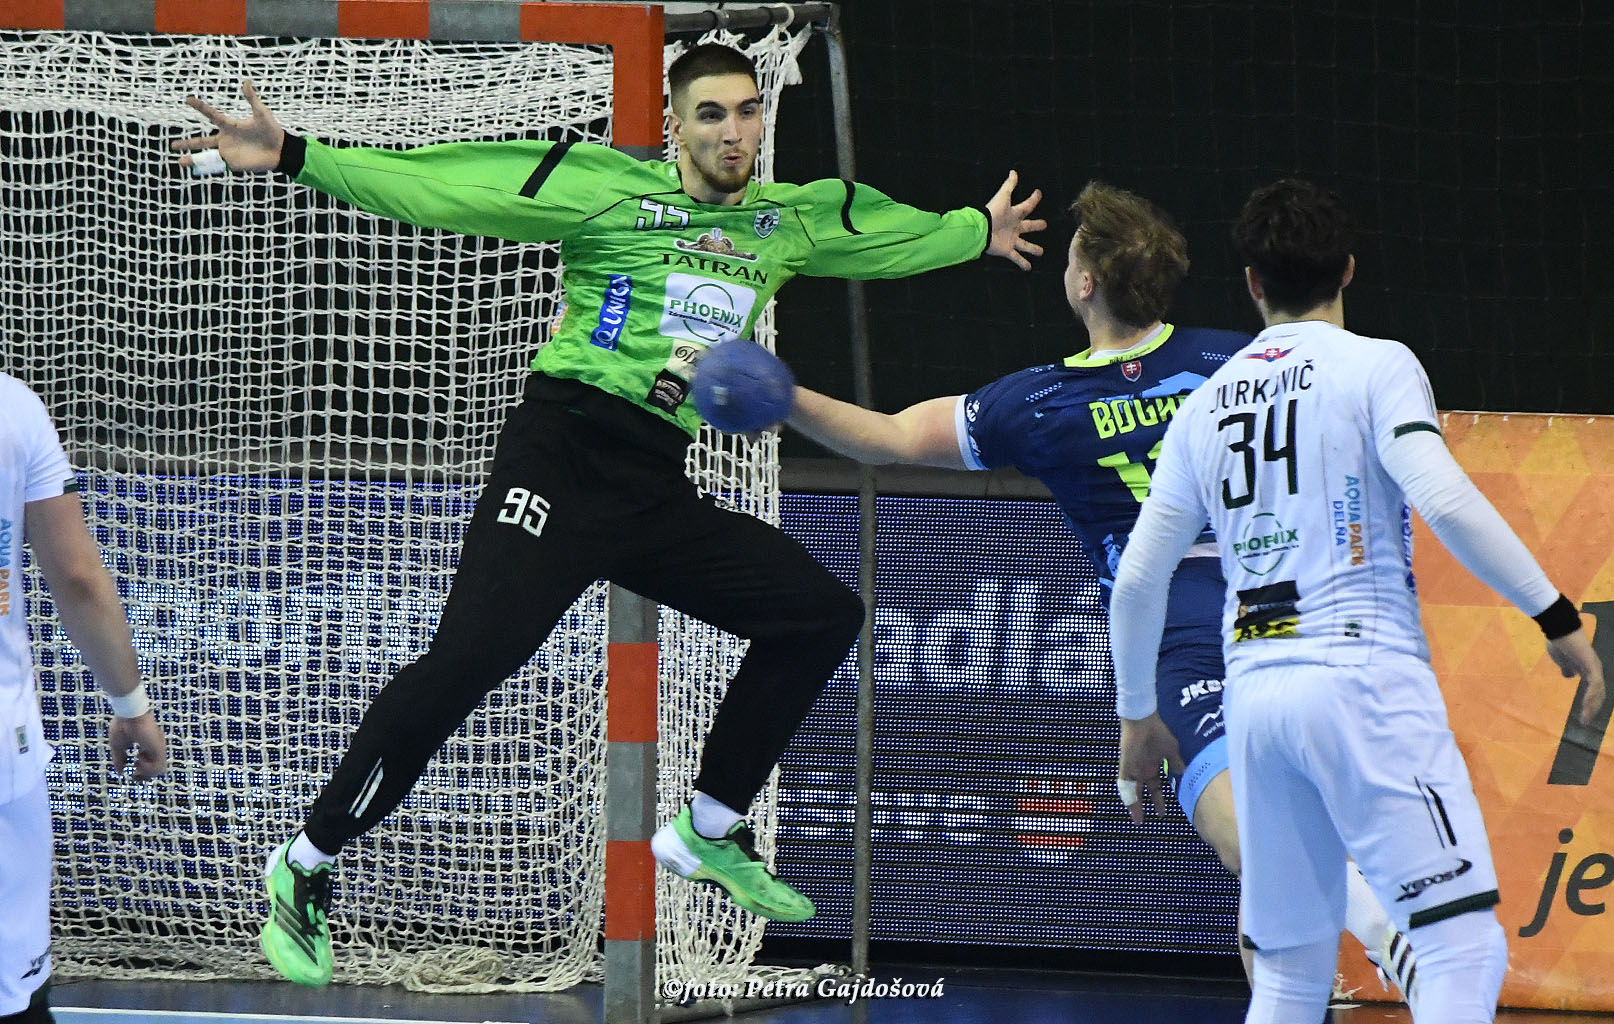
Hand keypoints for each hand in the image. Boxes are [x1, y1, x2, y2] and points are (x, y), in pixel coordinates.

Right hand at [108, 711, 168, 779]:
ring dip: (146, 773)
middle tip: (134, 775)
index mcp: (148, 746)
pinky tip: (139, 759)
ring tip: (137, 764)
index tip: (133, 773)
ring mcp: (158, 747)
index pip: (151, 764)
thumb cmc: (122, 725)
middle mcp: (155, 747)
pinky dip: (147, 768)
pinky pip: (158, 766)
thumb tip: (120, 772)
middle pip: (157, 770)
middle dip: (145, 776)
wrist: (127, 714)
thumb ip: (119, 759)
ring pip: (159, 770)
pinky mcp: (159, 747)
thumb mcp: (118, 746)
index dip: (142, 772)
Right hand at [171, 80, 285, 173]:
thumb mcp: (261, 113)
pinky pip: (218, 166)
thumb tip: (247, 82)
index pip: (211, 115)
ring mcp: (229, 152)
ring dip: (193, 159)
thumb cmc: (272, 131)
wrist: (281, 150)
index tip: (188, 99)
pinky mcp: (234, 164)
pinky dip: (206, 168)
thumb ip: (252, 99)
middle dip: (188, 143)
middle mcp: (226, 140)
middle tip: (172, 145)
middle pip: (202, 141)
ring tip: (179, 161)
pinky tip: (195, 170)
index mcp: (230, 126)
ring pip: (207, 156)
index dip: (200, 107)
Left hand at [983, 170, 1045, 270]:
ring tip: (1041, 252)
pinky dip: (1022, 264)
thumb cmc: (992, 213)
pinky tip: (1029, 268)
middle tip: (1044, 224)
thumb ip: (1009, 185)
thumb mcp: (1002, 197)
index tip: (1038, 193)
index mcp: (1014, 214)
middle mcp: (1014, 227)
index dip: (1033, 199)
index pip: (1027, 206)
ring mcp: (1011, 239)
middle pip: (1028, 226)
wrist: (981, 229)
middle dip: (1036, 225)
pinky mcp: (1007, 250)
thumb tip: (1013, 171)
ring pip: (1025, 245)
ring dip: (1033, 249)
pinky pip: (1016, 258)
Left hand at [1117, 712, 1184, 823]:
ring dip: (1134, 805)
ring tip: (1137, 820)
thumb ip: (1177, 765)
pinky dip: (1127, 795)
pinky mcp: (1125, 765)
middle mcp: (1142, 769)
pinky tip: (1130, 807)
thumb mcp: (1172, 752)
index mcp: (1153, 766)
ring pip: (1132, 790)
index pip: (1155, 788)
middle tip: (1143, 821)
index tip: (1162, 813)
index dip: (1158, 800)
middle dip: (1143, 806)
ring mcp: (1133, 768)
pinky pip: (1124, 783)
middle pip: (1142, 792)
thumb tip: (1185, 778)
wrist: (1145, 719)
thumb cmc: (1159, 732)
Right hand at [1547, 627, 1605, 725]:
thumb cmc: (1559, 643)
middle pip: (1599, 693)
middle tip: (1585, 721)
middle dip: (1592, 708)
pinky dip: (1591, 696)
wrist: (1559, 630)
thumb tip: (1569, 676)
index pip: (1594, 689)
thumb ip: (1566, 668)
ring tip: (1585, 718)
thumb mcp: (1561, 660)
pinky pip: (1595, 685)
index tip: (1583, 716)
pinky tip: (1586, 706)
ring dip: (1592, 706)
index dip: (1590, 703)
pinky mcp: (1591, 665)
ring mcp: (1594, 667)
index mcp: (1588, 669)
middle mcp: (1595, 669)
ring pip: (1598, 691)